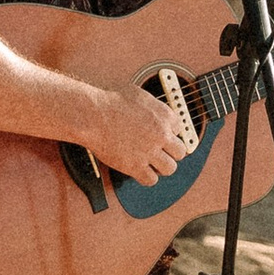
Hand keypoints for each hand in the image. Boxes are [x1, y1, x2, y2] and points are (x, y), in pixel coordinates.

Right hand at [84, 82, 199, 188]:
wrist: (92, 114)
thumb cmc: (109, 100)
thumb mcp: (138, 94)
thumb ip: (152, 106)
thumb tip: (156, 112)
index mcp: (164, 115)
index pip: (179, 129)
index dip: (168, 132)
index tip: (160, 135)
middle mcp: (161, 134)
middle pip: (180, 151)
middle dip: (171, 152)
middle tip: (160, 151)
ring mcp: (149, 151)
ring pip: (170, 168)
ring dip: (162, 166)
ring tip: (152, 162)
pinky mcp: (135, 166)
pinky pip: (151, 180)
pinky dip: (146, 177)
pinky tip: (140, 170)